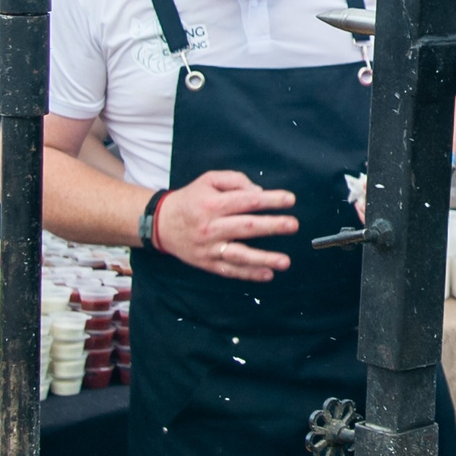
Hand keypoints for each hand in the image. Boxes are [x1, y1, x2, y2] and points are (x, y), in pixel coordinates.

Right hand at [155, 169, 297, 281]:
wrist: (161, 224)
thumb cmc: (191, 199)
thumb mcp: (208, 180)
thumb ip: (235, 181)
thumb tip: (259, 192)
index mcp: (212, 204)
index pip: (246, 201)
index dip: (270, 200)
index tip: (290, 199)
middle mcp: (211, 227)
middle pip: (246, 227)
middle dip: (272, 226)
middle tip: (293, 225)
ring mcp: (209, 248)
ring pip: (239, 255)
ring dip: (264, 259)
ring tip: (285, 262)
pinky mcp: (207, 263)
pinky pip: (230, 271)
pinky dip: (249, 274)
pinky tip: (267, 275)